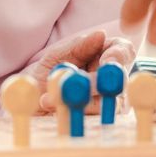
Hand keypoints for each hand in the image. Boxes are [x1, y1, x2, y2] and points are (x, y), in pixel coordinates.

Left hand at [19, 29, 136, 113]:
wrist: (30, 98)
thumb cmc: (49, 71)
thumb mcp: (58, 55)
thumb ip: (79, 46)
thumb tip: (100, 34)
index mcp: (105, 56)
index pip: (125, 51)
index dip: (120, 55)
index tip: (107, 60)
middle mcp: (111, 80)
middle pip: (120, 79)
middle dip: (100, 81)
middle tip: (78, 82)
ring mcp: (106, 103)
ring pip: (107, 102)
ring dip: (78, 98)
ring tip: (49, 97)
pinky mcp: (94, 122)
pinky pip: (90, 119)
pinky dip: (69, 111)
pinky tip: (50, 106)